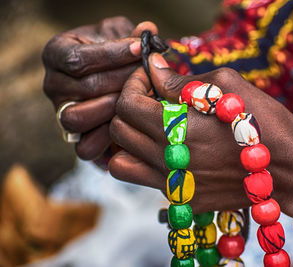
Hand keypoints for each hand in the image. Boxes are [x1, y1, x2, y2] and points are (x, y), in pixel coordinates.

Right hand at [42, 17, 157, 159]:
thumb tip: (148, 30)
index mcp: (56, 53)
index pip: (79, 59)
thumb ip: (130, 34)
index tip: (140, 49)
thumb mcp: (118, 35)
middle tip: (148, 76)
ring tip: (139, 97)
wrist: (109, 77)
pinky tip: (130, 120)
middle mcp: (53, 84)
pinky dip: (109, 138)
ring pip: (80, 118)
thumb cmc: (112, 52)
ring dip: (115, 108)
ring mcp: (60, 112)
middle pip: (86, 88)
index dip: (113, 55)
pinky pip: (86, 147)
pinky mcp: (74, 137)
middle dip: (124, 81)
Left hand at [109, 53, 292, 220]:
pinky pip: (148, 182)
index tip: (149, 77)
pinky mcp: (185, 201)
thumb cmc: (265, 122)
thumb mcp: (227, 86)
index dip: (133, 84)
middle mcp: (168, 162)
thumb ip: (182, 79)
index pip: (127, 105)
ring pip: (122, 165)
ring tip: (153, 129)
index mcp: (176, 129)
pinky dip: (149, 163)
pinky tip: (173, 150)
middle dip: (130, 108)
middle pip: (119, 133)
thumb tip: (154, 69)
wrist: (292, 170)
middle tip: (153, 99)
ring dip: (130, 142)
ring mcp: (175, 187)